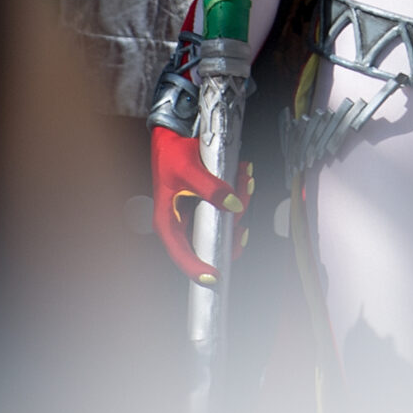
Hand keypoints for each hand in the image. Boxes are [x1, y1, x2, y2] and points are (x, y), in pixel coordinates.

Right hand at [150, 127, 248, 284]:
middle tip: (243, 201)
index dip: (196, 268)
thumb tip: (234, 204)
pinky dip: (238, 195)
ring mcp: (194, 215)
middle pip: (209, 239)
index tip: (214, 276)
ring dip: (240, 204)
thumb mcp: (189, 170)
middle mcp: (180, 222)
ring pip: (223, 224)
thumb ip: (211, 188)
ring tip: (245, 180)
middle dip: (232, 224)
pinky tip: (243, 178)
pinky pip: (226, 208)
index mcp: (167, 221)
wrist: (171, 136)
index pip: (180, 253)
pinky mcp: (206, 205)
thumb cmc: (170, 155)